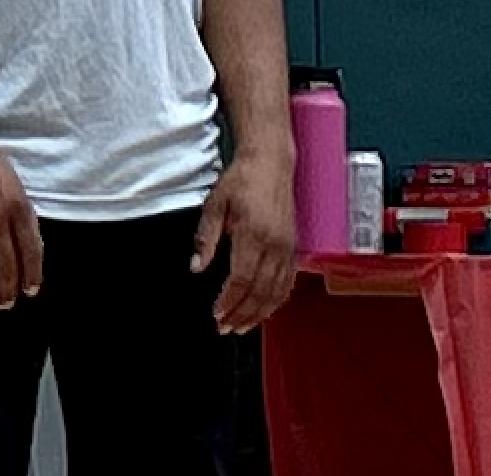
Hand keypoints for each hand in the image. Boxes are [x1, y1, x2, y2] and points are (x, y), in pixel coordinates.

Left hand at [193, 148, 296, 333]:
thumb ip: (206, 237)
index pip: (241, 279)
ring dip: (259, 313)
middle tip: (226, 328)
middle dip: (242, 314)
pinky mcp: (294, 247)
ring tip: (243, 326)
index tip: (217, 314)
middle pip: (259, 291)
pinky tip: (265, 309)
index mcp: (253, 234)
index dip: (229, 301)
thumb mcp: (215, 204)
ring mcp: (287, 247)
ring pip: (276, 291)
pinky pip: (288, 282)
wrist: (270, 162)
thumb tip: (196, 266)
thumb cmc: (242, 180)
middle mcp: (274, 244)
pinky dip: (277, 300)